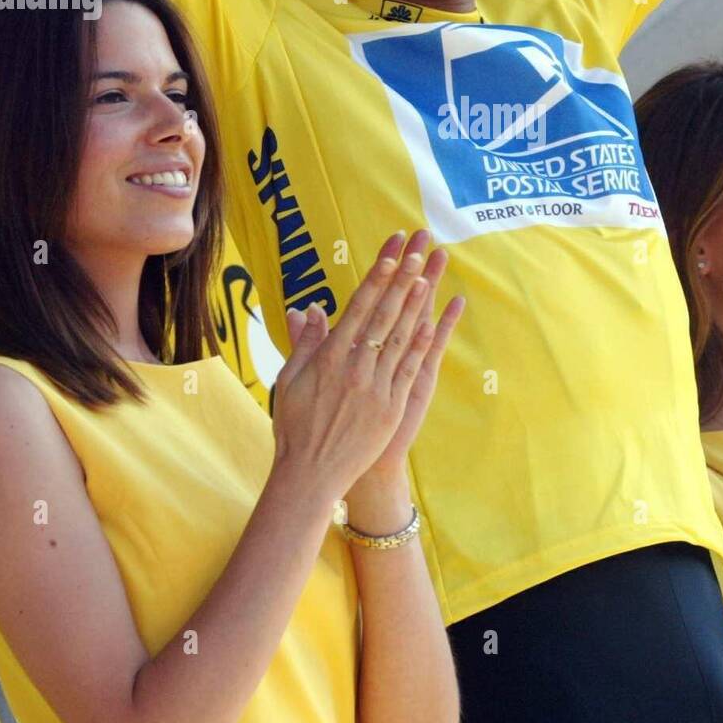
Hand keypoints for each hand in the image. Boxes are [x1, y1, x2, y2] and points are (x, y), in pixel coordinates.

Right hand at [269, 230, 459, 499]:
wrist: (310, 475)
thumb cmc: (295, 426)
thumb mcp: (290, 380)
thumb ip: (305, 343)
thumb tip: (309, 309)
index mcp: (329, 357)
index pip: (359, 305)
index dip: (377, 274)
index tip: (392, 250)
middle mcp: (354, 367)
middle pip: (384, 313)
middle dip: (402, 277)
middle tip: (418, 248)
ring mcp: (375, 387)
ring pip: (400, 335)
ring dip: (415, 302)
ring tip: (428, 273)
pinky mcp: (391, 407)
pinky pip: (410, 368)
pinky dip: (421, 343)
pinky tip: (432, 321)